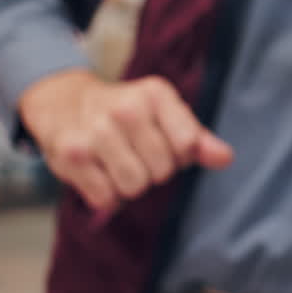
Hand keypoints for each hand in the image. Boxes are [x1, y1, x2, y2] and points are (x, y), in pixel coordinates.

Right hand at [18, 69, 233, 213]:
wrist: (65, 104)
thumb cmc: (128, 115)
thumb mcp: (166, 116)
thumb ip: (198, 139)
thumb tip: (226, 158)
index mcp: (156, 94)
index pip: (187, 145)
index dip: (180, 155)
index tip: (165, 143)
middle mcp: (126, 108)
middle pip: (162, 171)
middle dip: (153, 171)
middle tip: (136, 153)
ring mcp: (96, 131)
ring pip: (134, 186)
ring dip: (129, 185)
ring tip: (117, 163)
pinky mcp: (71, 155)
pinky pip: (106, 197)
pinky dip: (105, 194)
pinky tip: (98, 171)